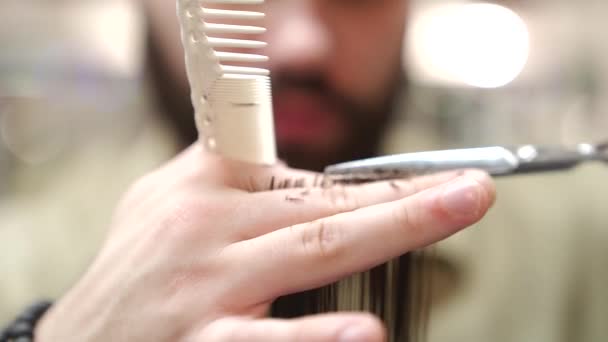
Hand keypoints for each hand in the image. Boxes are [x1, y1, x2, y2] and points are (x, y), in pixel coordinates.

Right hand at [36, 144, 494, 341]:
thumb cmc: (133, 269)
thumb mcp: (157, 201)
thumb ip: (219, 174)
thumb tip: (281, 156)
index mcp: (203, 190)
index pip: (298, 173)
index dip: (369, 174)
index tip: (431, 176)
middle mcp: (206, 231)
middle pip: (321, 207)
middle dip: (402, 196)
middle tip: (470, 189)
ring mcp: (206, 292)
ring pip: (307, 256)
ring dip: (382, 234)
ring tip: (447, 213)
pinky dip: (314, 338)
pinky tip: (362, 335)